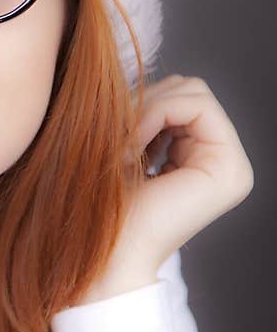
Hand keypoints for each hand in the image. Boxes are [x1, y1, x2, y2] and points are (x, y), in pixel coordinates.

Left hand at [77, 75, 254, 303]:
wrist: (100, 255)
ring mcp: (233, 167)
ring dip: (146, 111)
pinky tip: (130, 151)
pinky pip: (197, 105)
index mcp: (200, 158)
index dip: (143, 100)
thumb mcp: (122, 143)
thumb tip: (148, 75)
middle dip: (147, 102)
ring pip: (193, 91)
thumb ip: (144, 109)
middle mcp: (223, 162)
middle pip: (190, 87)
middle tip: (115, 142)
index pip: (181, 94)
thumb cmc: (98, 207)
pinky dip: (155, 114)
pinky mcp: (230, 170)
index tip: (112, 135)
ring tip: (120, 150)